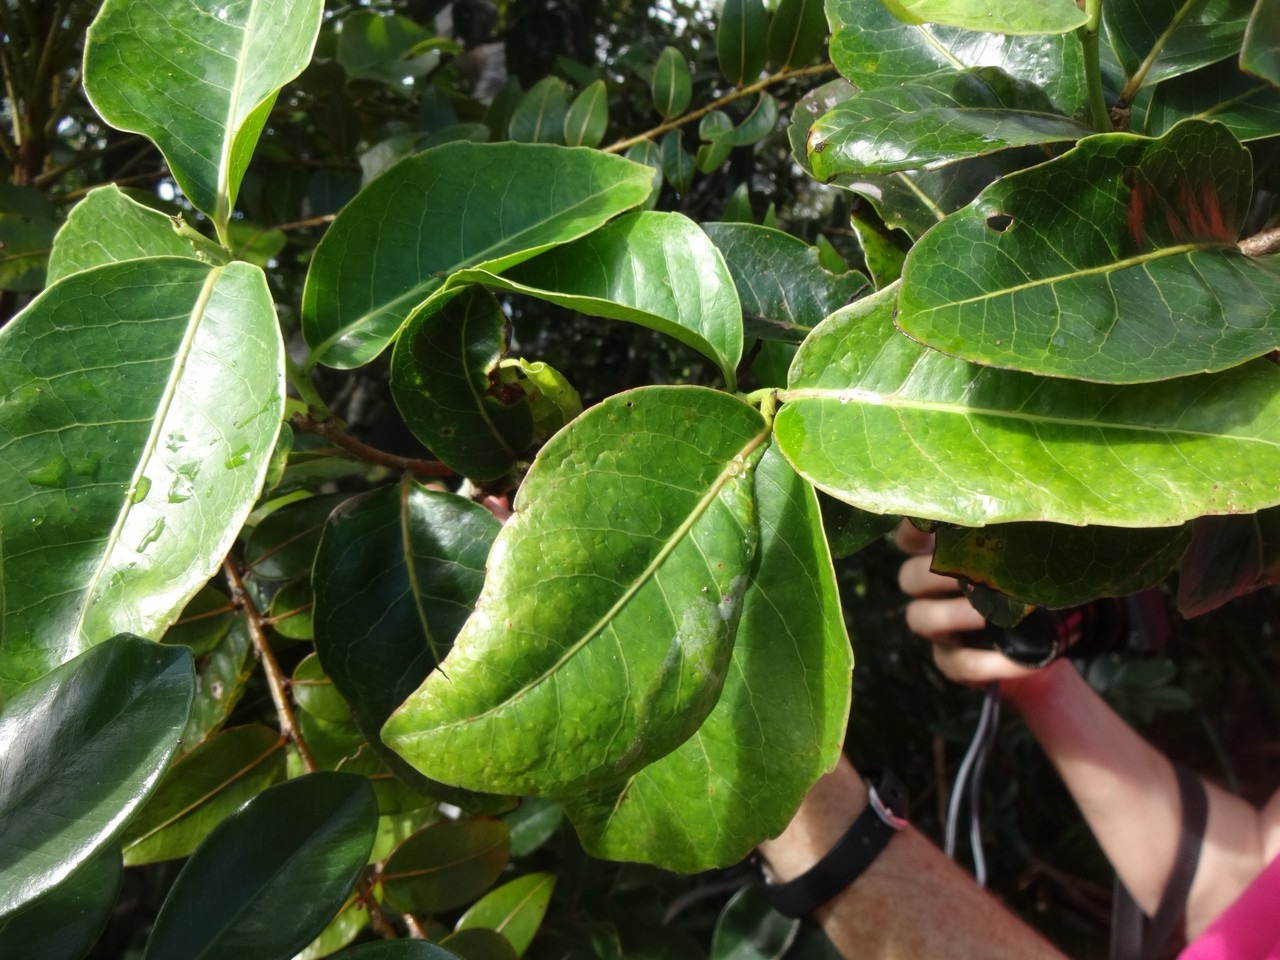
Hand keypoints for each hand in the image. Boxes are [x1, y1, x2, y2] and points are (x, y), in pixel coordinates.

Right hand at [895, 520, 1057, 692]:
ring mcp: (938, 630)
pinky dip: (989, 662)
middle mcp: (930, 591)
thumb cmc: (1032, 588)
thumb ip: (1019, 542)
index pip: (910, 539)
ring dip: (952, 614)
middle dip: (936, 575)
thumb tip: (1045, 520)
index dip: (912, 530)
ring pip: (920, 618)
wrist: (1047, 642)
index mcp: (942, 558)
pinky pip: (960, 663)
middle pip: (908, 577)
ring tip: (986, 615)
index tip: (932, 522)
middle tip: (970, 571)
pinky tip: (1019, 661)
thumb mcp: (1026, 560)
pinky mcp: (953, 663)